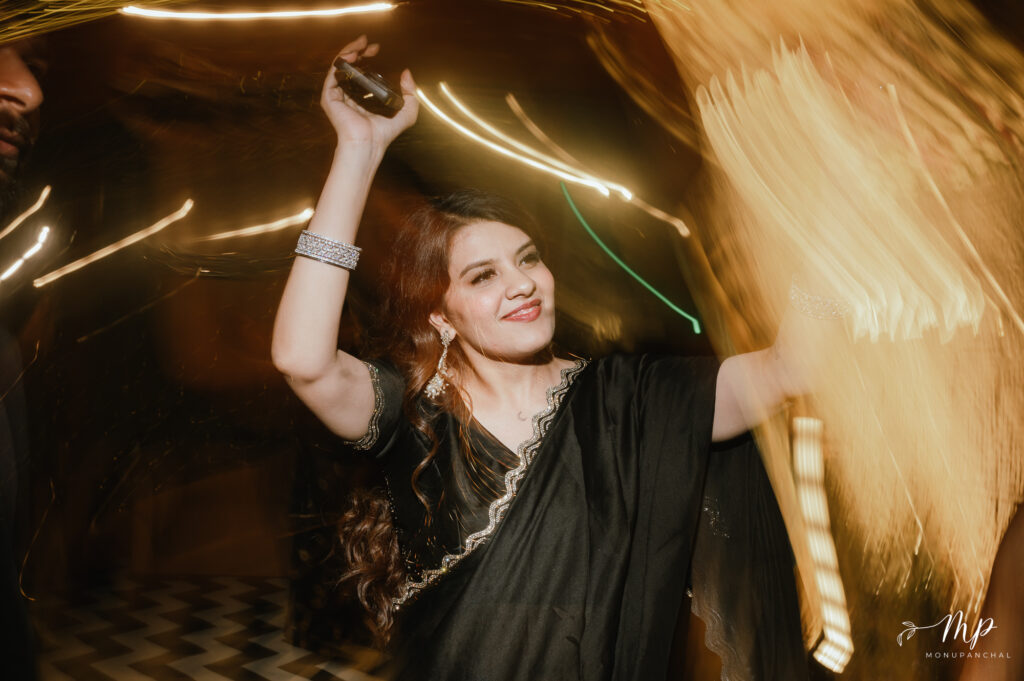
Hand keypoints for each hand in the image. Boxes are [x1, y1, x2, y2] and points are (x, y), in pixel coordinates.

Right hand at [321, 35, 418, 151]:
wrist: (369, 144)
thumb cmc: (384, 133)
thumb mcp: (407, 112)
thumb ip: (410, 93)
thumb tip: (407, 73)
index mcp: (363, 98)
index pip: (362, 71)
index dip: (368, 57)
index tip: (376, 48)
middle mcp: (349, 95)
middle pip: (350, 66)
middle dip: (358, 50)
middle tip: (368, 43)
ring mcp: (338, 96)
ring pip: (340, 67)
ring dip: (348, 51)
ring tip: (360, 44)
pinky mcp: (330, 97)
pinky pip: (333, 73)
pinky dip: (341, 61)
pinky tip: (352, 54)